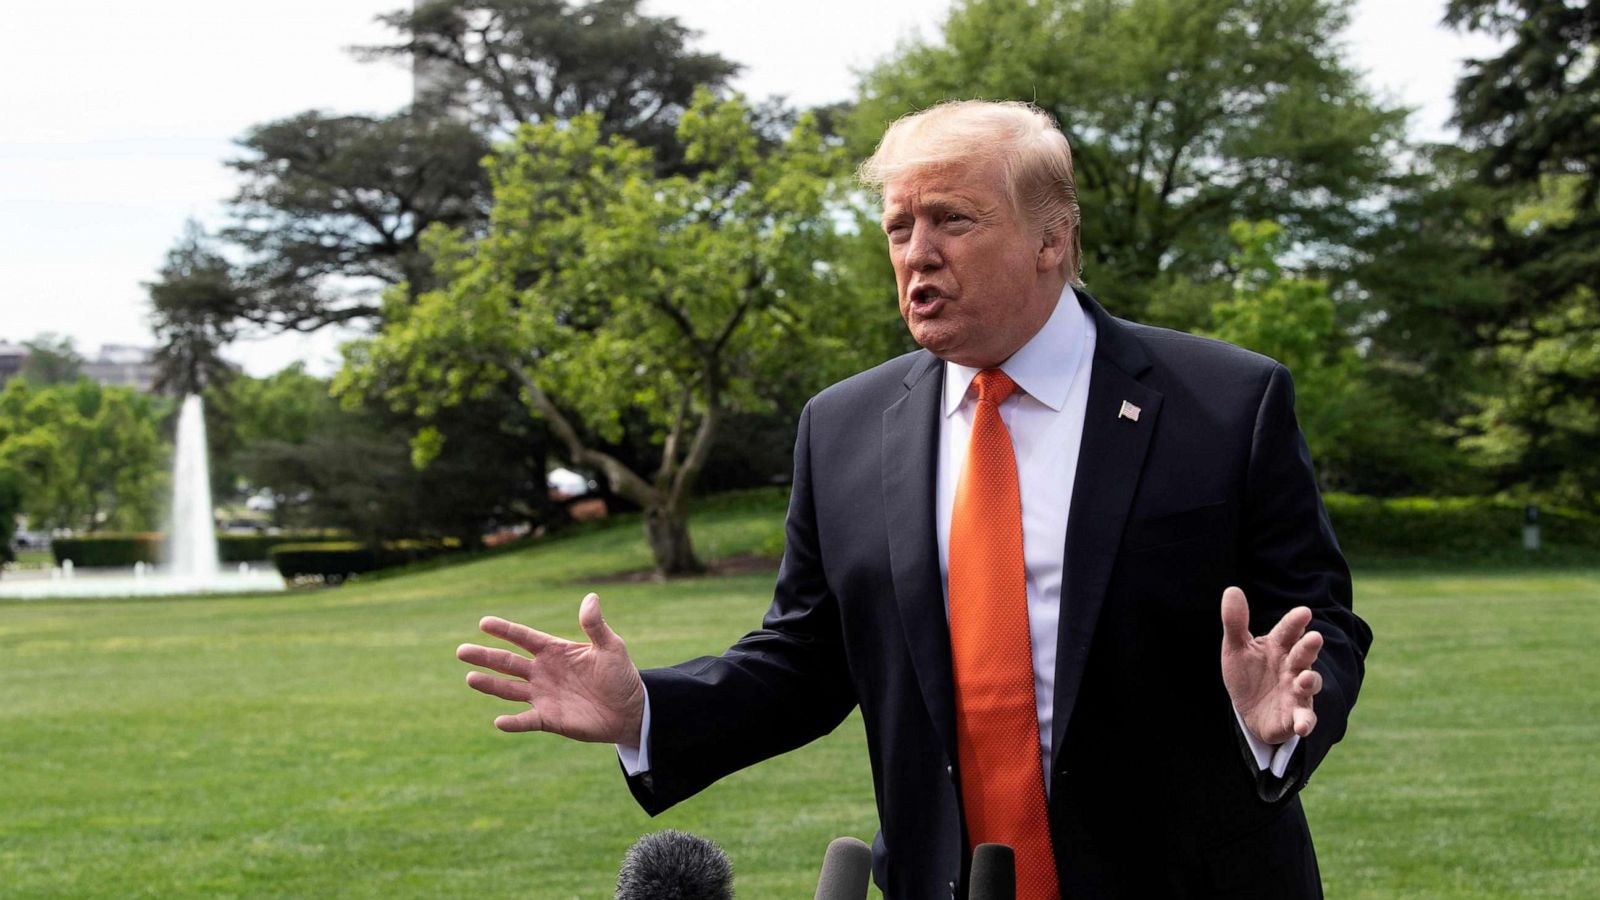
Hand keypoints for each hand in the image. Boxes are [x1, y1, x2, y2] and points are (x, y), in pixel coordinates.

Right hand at [456, 592, 645, 743]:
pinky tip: (499, 721)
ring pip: (509, 690)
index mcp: (554, 651)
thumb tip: (591, 597)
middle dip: (485, 656)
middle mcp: (543, 672)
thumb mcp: (610, 647)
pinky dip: (513, 722)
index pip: (524, 637)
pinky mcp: (548, 719)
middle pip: (508, 662)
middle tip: (461, 651)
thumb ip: (595, 625)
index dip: (505, 630)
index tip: (484, 623)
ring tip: (470, 678)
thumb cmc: (620, 675)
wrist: (630, 710)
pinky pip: (526, 720)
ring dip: (490, 685)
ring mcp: (543, 695)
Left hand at [1220, 586, 1323, 745]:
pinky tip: (1302, 726)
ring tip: (1304, 678)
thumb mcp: (1236, 648)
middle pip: (1303, 654)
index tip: (1303, 612)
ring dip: (1310, 681)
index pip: (1288, 631)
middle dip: (1308, 647)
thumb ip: (1235, 621)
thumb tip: (1232, 590)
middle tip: (1314, 638)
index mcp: (1278, 646)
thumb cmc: (1248, 673)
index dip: (1295, 622)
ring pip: (1309, 684)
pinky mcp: (1296, 715)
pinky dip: (1306, 721)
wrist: (1249, 710)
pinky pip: (1305, 717)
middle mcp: (1292, 666)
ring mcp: (1297, 691)